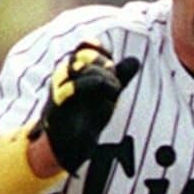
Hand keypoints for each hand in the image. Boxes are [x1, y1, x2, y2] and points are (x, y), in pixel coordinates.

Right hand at [29, 40, 139, 173]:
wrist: (71, 146)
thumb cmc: (88, 116)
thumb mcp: (108, 94)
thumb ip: (120, 77)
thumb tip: (135, 60)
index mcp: (75, 71)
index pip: (84, 47)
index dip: (99, 49)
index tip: (113, 62)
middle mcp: (63, 77)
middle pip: (80, 55)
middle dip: (101, 61)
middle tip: (113, 73)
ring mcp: (58, 91)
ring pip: (76, 68)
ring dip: (99, 74)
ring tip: (114, 88)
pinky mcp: (57, 107)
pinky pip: (67, 89)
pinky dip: (88, 84)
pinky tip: (105, 89)